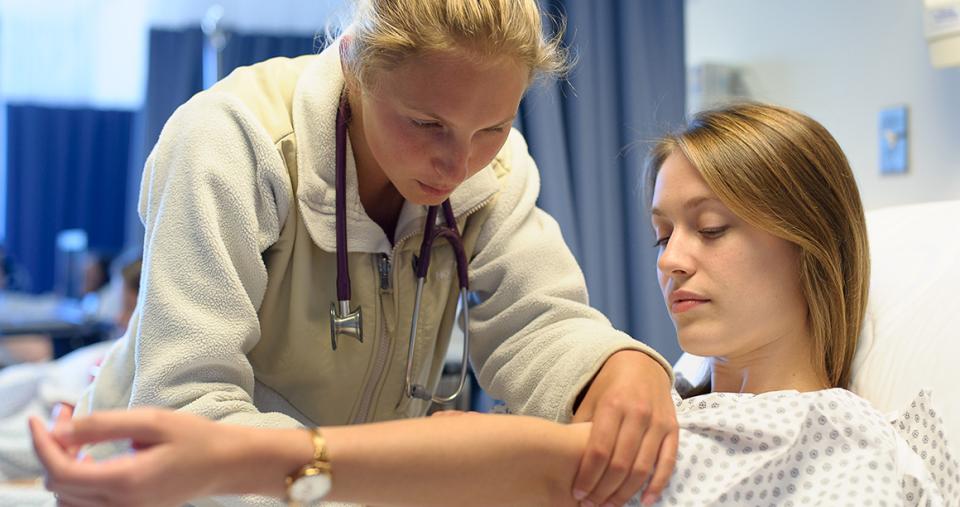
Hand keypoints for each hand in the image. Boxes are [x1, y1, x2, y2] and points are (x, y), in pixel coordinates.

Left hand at [29, 408, 296, 506]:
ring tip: (76, 435)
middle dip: (53, 448)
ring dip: (62, 466)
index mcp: (125, 481)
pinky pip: (84, 504)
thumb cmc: (197, 439)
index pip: (61, 471)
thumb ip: (104, 425)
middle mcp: (121, 505)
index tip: (39, 417)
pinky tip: (88, 457)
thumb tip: (61, 429)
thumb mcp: (152, 421)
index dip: (41, 443)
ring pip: (68, 499)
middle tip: (66, 414)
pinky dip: (76, 481)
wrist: (228, 464)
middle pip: (59, 485)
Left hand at [570, 350, 677, 506]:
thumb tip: (564, 460)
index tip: (578, 493)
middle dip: (604, 490)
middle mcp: (637, 414)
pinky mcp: (673, 428)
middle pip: (620, 464)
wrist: (641, 364)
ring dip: (626, 493)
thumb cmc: (609, 386)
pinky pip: (667, 462)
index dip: (588, 477)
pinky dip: (657, 485)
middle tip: (591, 505)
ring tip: (610, 505)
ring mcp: (658, 422)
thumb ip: (581, 428)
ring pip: (643, 468)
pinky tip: (644, 501)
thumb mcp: (590, 399)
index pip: (599, 451)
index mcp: (612, 405)